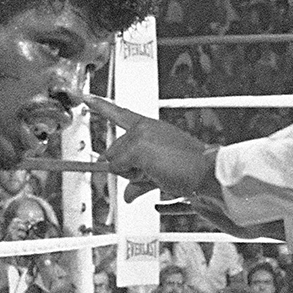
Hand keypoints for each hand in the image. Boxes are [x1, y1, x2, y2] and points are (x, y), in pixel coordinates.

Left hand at [87, 95, 217, 203]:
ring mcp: (140, 135)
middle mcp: (144, 127)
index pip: (121, 114)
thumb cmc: (190, 171)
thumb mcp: (160, 175)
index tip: (86, 97)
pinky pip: (119, 168)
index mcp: (151, 127)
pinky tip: (156, 171)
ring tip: (160, 172)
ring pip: (114, 162)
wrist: (207, 171)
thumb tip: (127, 195)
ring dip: (132, 174)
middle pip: (113, 151)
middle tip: (154, 172)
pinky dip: (134, 176)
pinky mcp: (138, 146)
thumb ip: (140, 182)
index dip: (101, 105)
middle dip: (126, 168)